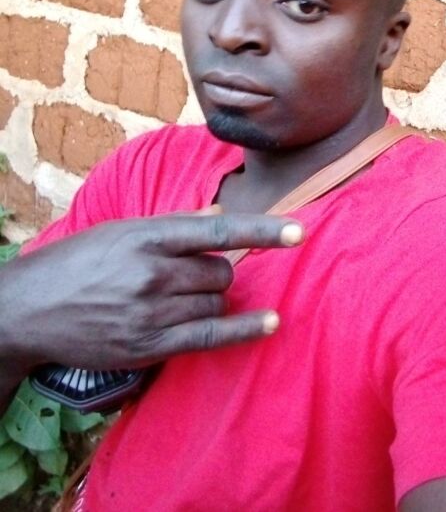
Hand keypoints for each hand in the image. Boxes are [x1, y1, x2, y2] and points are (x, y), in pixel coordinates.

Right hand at [0, 213, 302, 376]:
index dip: (261, 232)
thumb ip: (173, 226)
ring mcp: (151, 312)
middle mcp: (153, 273)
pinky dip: (242, 329)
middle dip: (216, 273)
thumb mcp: (121, 230)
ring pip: (216, 304)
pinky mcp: (148, 346)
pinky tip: (269, 323)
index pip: (216, 231)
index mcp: (147, 236)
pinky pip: (209, 338)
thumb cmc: (79, 261)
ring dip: (211, 300)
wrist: (29, 309)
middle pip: (220, 273)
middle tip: (187, 275)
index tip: (298, 231)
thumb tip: (219, 216)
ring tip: (177, 298)